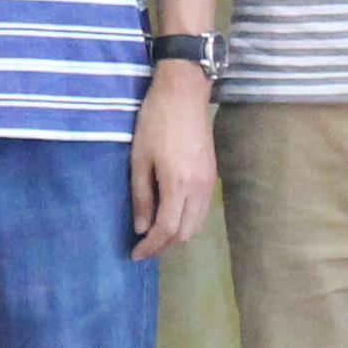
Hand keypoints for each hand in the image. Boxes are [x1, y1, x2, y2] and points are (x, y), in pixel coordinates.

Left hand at [129, 66, 216, 260]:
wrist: (184, 93)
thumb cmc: (155, 121)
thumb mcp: (139, 158)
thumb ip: (141, 196)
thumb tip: (142, 228)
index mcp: (178, 184)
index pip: (166, 230)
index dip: (150, 247)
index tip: (135, 254)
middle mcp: (199, 188)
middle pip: (185, 234)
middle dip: (164, 247)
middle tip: (143, 248)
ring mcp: (209, 182)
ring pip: (197, 225)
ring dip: (177, 236)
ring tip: (155, 236)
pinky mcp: (212, 175)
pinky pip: (202, 211)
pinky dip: (187, 222)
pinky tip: (171, 217)